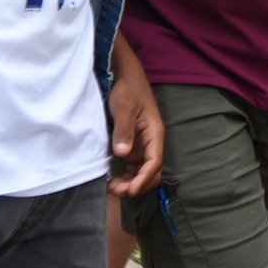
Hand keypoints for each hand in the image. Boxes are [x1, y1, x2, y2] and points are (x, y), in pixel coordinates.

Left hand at [106, 53, 163, 198]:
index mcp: (154, 133)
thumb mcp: (124, 107)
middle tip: (116, 191)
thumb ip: (124, 130)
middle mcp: (150, 142)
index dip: (144, 179)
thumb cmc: (128, 88)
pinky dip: (125, 176)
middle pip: (150, 172)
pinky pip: (132, 166)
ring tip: (112, 188)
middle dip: (136, 185)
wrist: (124, 76)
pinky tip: (114, 179)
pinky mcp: (132, 144)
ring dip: (130, 183)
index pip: (154, 163)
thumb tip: (122, 154)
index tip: (131, 190)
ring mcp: (142, 144)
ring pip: (141, 172)